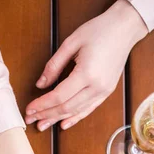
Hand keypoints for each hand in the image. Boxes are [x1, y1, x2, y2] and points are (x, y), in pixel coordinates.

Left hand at [25, 0, 146, 130]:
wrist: (125, 28)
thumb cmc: (98, 30)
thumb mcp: (71, 42)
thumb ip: (54, 65)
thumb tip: (40, 84)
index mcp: (87, 73)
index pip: (59, 96)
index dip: (42, 105)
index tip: (28, 109)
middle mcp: (97, 87)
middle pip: (66, 107)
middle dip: (46, 115)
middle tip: (30, 120)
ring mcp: (103, 91)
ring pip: (76, 111)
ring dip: (57, 119)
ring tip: (42, 125)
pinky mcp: (107, 92)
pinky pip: (88, 109)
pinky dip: (75, 118)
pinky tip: (63, 124)